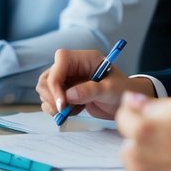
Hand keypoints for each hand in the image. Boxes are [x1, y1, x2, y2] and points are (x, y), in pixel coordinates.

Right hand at [36, 48, 153, 120]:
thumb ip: (90, 91)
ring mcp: (68, 80)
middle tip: (64, 110)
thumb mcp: (110, 90)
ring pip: (45, 89)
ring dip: (53, 104)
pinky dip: (57, 109)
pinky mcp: (66, 92)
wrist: (125, 102)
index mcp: (84, 59)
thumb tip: (68, 95)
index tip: (62, 103)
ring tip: (72, 110)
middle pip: (47, 77)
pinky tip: (75, 111)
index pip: (60, 63)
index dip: (56, 83)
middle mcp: (73, 67)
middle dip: (51, 96)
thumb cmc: (122, 90)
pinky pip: (50, 99)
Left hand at [116, 93, 170, 170]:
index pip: (122, 116)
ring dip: (151, 165)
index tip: (144, 117)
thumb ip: (153, 105)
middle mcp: (138, 157)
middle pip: (129, 145)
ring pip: (138, 168)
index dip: (135, 114)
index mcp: (144, 130)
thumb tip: (131, 100)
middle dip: (144, 143)